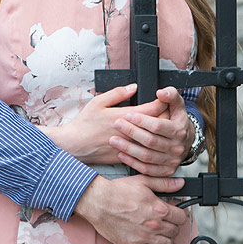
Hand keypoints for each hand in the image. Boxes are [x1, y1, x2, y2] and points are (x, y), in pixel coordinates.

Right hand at [44, 85, 193, 176]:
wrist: (75, 146)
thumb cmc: (85, 124)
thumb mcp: (98, 102)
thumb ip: (118, 93)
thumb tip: (133, 87)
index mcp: (125, 115)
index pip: (154, 108)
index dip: (163, 102)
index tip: (164, 98)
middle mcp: (130, 132)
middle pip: (159, 124)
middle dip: (165, 116)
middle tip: (167, 111)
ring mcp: (129, 146)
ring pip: (154, 139)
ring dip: (160, 133)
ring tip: (162, 127)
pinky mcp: (126, 156)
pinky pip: (145, 151)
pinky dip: (150, 146)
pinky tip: (150, 142)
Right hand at [74, 173, 189, 243]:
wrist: (99, 202)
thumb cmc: (117, 191)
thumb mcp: (143, 181)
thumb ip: (164, 184)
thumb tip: (180, 183)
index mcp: (158, 208)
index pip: (181, 217)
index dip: (180, 215)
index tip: (177, 215)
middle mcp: (154, 225)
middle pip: (175, 230)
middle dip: (173, 226)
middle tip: (168, 223)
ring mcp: (145, 237)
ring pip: (167, 243)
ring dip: (169, 239)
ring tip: (165, 235)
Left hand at [110, 86, 194, 175]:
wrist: (186, 140)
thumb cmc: (177, 119)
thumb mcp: (177, 104)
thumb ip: (170, 95)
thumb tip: (160, 93)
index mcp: (179, 130)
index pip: (158, 126)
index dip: (141, 120)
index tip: (128, 115)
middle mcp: (176, 147)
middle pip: (150, 141)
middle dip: (131, 132)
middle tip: (117, 124)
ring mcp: (171, 161)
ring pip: (146, 156)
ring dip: (128, 149)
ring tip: (114, 140)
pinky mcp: (165, 171)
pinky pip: (147, 169)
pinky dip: (132, 163)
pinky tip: (121, 154)